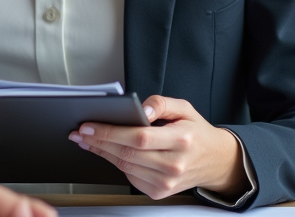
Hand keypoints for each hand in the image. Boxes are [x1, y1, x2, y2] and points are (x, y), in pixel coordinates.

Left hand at [67, 95, 248, 199]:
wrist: (215, 162)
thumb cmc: (196, 132)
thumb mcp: (184, 108)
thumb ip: (161, 103)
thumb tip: (141, 109)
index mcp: (181, 140)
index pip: (138, 137)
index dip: (110, 132)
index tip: (88, 126)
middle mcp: (174, 164)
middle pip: (127, 153)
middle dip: (99, 141)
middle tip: (80, 132)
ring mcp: (166, 182)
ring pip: (125, 166)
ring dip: (102, 152)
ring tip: (87, 140)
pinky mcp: (159, 192)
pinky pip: (130, 176)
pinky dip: (116, 163)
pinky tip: (107, 151)